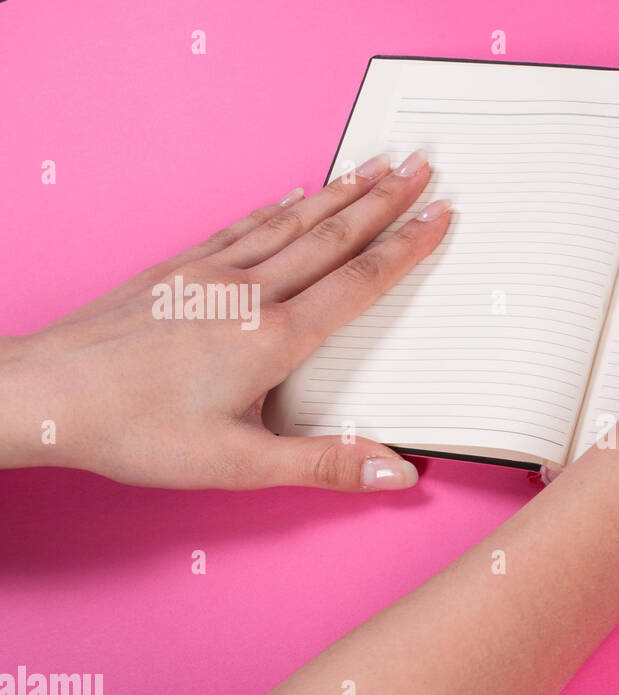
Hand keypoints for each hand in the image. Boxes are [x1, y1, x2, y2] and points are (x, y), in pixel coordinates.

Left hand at [0, 150, 449, 491]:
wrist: (47, 394)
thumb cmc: (136, 431)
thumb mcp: (239, 464)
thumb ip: (326, 464)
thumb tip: (398, 473)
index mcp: (273, 338)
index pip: (359, 283)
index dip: (407, 248)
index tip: (439, 216)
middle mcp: (248, 293)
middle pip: (334, 236)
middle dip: (386, 200)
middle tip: (423, 164)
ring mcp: (210, 273)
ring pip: (292, 221)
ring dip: (341, 192)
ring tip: (376, 165)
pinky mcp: (179, 268)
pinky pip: (244, 226)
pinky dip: (280, 207)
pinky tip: (294, 195)